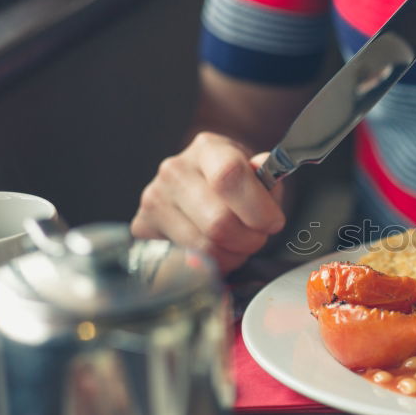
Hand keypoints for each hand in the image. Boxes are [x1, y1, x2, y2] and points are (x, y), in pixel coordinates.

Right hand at [131, 132, 285, 273]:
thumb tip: (264, 171)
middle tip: (257, 237)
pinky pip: (185, 262)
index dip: (258, 208)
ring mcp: (154, 199)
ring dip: (232, 256)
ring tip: (237, 245)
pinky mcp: (142, 228)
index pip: (229, 176)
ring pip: (204, 248)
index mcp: (208, 149)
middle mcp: (174, 170)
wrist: (204, 190)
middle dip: (249, 240)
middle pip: (219, 222)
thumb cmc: (239, 186)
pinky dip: (210, 266)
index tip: (273, 222)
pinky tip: (216, 253)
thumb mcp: (260, 176)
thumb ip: (268, 179)